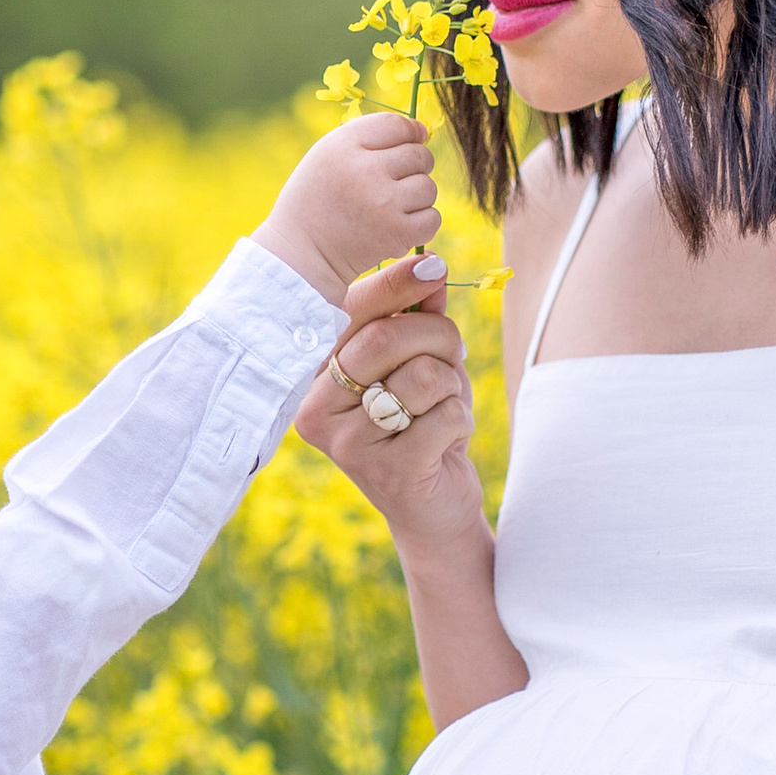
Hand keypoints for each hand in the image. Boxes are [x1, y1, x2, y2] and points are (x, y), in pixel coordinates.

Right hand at [257, 115, 442, 303]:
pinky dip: (420, 225)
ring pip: (428, 188)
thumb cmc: (319, 198)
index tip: (404, 146)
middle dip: (413, 169)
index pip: (396, 125)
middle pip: (419, 156)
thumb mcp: (329, 154)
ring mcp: (382, 202)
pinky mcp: (395, 233)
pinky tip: (396, 227)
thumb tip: (422, 131)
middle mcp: (363, 170)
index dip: (409, 134)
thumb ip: (370, 137)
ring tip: (389, 208)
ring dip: (416, 199)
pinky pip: (431, 219)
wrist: (301, 253)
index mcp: (342, 145)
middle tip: (390, 186)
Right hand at [294, 254, 484, 553]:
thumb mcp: (421, 363)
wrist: (432, 508)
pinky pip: (443, 416)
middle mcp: (317, 410)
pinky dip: (460, 420)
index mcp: (315, 377)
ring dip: (451, 385)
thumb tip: (430, 266)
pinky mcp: (387, 472)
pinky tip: (447, 441)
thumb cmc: (421, 424)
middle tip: (453, 355)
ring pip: (420, 376)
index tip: (434, 266)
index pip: (350, 314)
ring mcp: (348, 445)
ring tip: (443, 405)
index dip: (394, 284)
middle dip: (437, 337)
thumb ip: (419, 317)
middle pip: (384, 340)